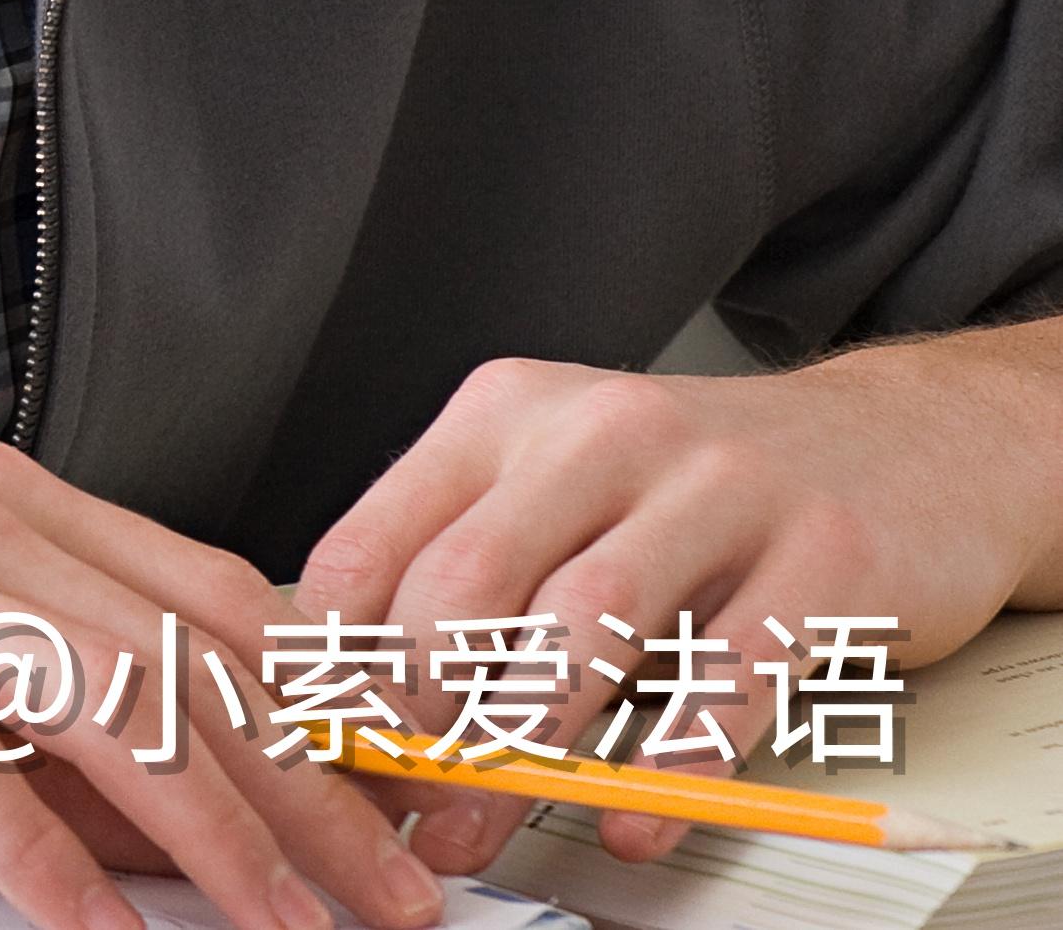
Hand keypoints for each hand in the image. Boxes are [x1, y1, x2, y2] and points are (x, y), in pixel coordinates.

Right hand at [0, 441, 441, 929]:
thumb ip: (20, 694)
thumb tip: (187, 807)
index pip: (213, 597)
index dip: (330, 712)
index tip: (404, 817)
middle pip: (189, 660)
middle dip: (315, 796)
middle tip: (393, 901)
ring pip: (109, 706)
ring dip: (224, 838)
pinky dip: (51, 866)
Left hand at [303, 333, 1062, 870]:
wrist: (905, 439)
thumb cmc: (705, 482)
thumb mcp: (564, 484)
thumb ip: (469, 563)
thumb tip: (353, 694)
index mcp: (506, 413)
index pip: (378, 542)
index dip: (337, 662)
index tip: (329, 745)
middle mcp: (602, 430)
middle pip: (467, 586)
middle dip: (421, 715)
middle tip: (407, 799)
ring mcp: (719, 485)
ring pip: (586, 625)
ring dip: (524, 746)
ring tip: (484, 822)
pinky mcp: (822, 553)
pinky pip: (730, 672)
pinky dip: (672, 760)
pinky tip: (632, 815)